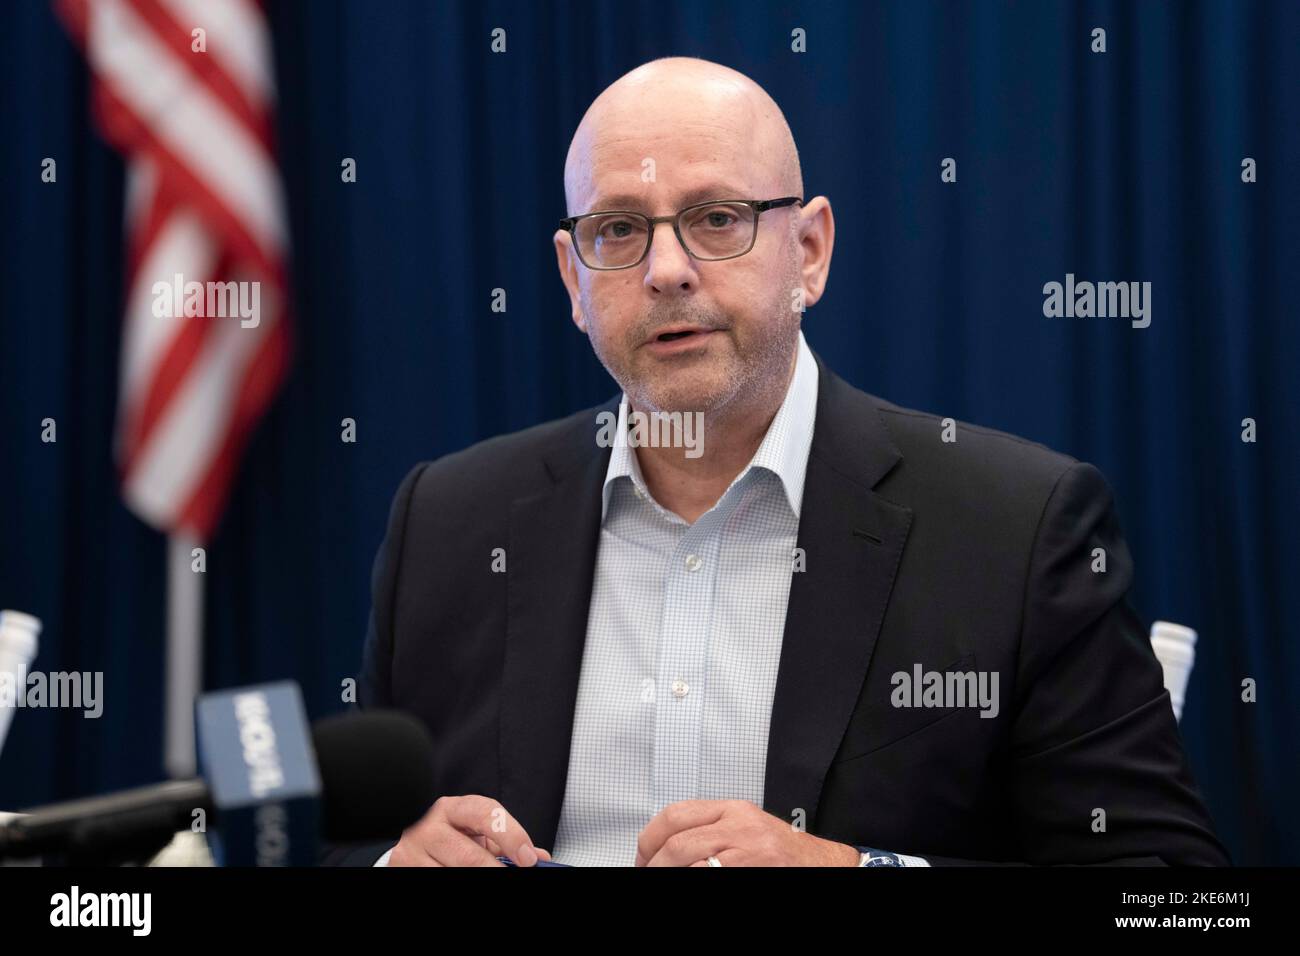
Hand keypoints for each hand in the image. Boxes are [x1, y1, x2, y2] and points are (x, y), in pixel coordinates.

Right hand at [386, 794, 553, 866]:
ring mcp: (412, 852)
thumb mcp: (475, 833)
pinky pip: (437, 882)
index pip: (485, 813)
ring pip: (454, 875)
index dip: (511, 836)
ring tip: (492, 873)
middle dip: (495, 871)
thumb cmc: (448, 838)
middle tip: (514, 876)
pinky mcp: (403, 870)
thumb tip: (539, 857)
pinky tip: (468, 879)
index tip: (529, 858)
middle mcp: (429, 827)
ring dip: (477, 878)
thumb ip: (505, 841)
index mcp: (452, 809)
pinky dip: (459, 884)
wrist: (408, 846)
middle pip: (469, 856)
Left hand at [635, 799, 859, 866]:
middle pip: (677, 841)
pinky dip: (694, 876)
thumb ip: (710, 831)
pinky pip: (710, 873)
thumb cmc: (785, 855)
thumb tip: (665, 849)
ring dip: (668, 872)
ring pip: (689, 859)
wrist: (824, 865)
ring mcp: (749, 849)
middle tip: (647, 873)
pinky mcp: (755, 868)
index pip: (675, 815)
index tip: (642, 857)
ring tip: (661, 878)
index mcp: (733, 810)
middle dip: (654, 863)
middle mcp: (740, 825)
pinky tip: (690, 878)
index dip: (649, 839)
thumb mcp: (746, 830)